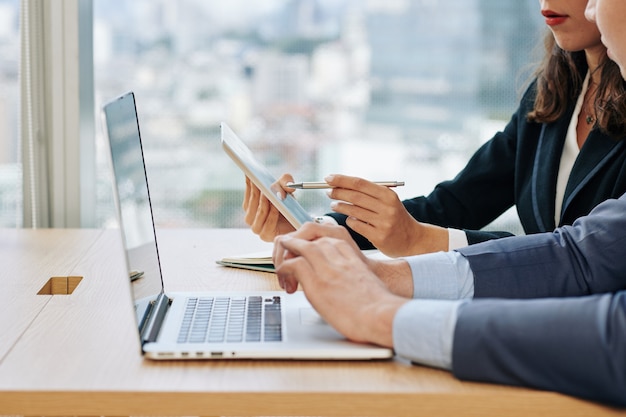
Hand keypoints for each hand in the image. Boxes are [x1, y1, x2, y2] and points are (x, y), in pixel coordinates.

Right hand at [242, 174, 296, 240]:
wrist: (297, 224)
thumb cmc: (288, 206)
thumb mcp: (288, 190)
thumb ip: (286, 181)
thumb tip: (286, 183)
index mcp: (250, 204)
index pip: (248, 191)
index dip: (250, 182)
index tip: (251, 172)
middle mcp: (250, 216)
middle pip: (251, 203)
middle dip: (256, 192)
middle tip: (260, 183)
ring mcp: (256, 227)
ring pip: (258, 213)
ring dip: (263, 203)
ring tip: (267, 194)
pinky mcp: (264, 235)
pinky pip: (267, 224)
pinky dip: (271, 214)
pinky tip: (276, 207)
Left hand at [273, 222, 413, 296]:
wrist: (381, 315)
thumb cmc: (376, 305)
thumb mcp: (365, 280)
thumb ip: (350, 274)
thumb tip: (341, 285)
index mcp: (348, 252)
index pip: (320, 238)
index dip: (307, 247)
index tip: (303, 260)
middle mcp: (335, 253)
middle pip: (305, 237)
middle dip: (291, 248)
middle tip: (287, 264)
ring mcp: (324, 265)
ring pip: (293, 246)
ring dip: (283, 258)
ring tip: (282, 271)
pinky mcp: (315, 279)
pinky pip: (290, 264)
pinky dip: (283, 271)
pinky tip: (286, 282)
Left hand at [325, 174, 447, 256]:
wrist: (412, 239)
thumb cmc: (395, 217)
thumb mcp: (388, 201)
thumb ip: (369, 193)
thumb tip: (341, 184)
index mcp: (388, 195)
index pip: (360, 183)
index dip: (342, 180)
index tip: (328, 178)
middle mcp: (387, 208)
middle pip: (355, 197)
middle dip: (338, 192)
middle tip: (328, 192)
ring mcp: (383, 223)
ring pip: (354, 211)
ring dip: (340, 206)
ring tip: (334, 204)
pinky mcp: (379, 237)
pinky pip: (356, 225)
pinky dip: (350, 220)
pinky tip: (349, 218)